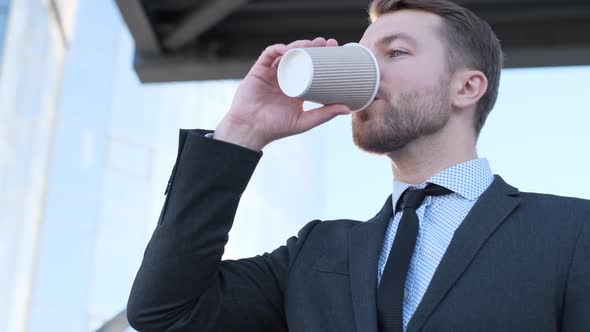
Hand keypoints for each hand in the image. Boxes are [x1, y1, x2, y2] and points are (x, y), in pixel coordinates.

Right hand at [214, 37, 351, 150]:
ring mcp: (272, 72)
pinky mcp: (259, 70)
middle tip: (326, 43)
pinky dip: (279, 49)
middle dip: (313, 46)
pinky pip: (269, 54)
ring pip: (287, 52)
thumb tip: (348, 110)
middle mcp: (285, 77)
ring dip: (299, 45)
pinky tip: (288, 49)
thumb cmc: (275, 128)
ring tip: (311, 44)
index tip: (335, 49)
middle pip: (301, 56)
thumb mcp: (304, 121)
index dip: (323, 55)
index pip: (312, 66)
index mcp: (297, 87)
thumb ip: (324, 115)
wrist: (250, 129)